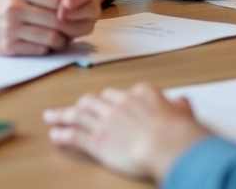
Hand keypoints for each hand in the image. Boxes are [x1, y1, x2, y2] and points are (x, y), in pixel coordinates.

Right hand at [0, 0, 82, 55]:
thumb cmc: (0, 5)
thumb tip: (72, 5)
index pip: (57, 0)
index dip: (69, 9)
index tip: (74, 14)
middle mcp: (15, 7)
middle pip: (56, 20)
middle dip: (69, 27)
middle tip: (74, 30)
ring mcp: (11, 28)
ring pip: (51, 37)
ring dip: (61, 41)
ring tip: (63, 39)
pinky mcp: (8, 46)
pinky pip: (39, 49)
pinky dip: (47, 49)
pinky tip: (47, 46)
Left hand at [33, 0, 101, 38]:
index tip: (66, 3)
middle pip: (90, 8)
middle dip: (73, 14)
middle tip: (59, 17)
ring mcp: (92, 14)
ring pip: (87, 24)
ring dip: (70, 26)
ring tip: (55, 26)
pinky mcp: (88, 27)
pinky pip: (81, 34)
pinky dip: (69, 35)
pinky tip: (58, 33)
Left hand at [45, 83, 209, 181]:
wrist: (167, 143)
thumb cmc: (178, 131)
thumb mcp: (183, 113)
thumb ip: (179, 107)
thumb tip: (182, 102)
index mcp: (141, 93)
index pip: (122, 94)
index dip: (112, 100)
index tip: (109, 103)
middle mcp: (120, 103)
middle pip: (96, 99)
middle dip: (83, 103)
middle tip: (74, 105)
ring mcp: (107, 121)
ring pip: (80, 114)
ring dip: (63, 115)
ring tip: (51, 116)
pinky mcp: (98, 141)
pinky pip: (76, 136)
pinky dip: (64, 135)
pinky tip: (55, 135)